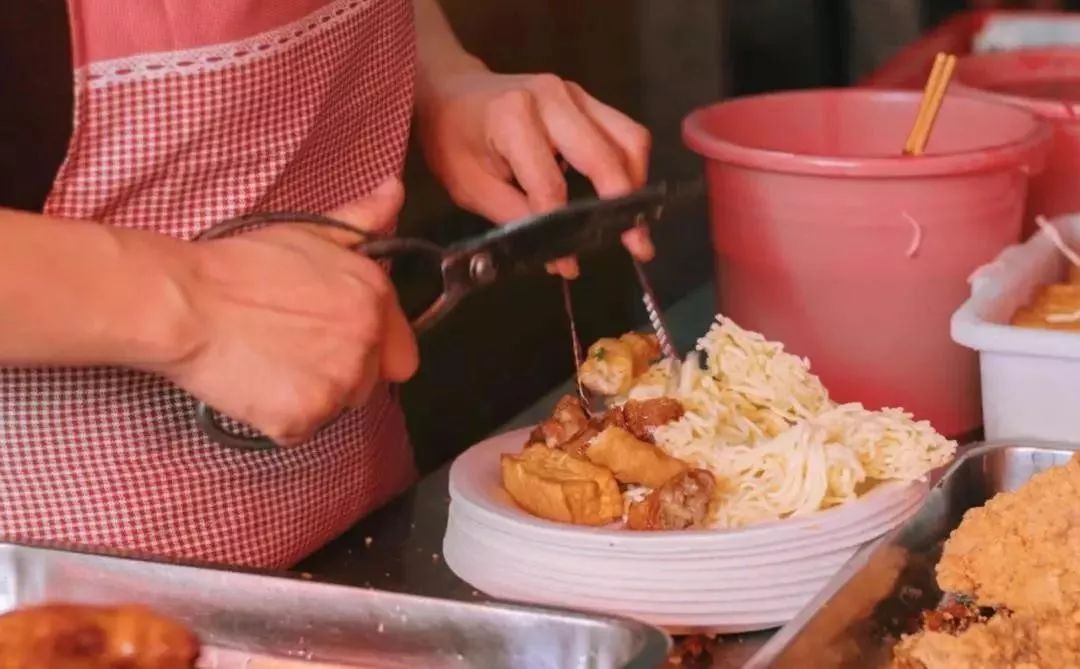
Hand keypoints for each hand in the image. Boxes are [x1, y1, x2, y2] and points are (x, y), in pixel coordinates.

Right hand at [159, 178, 417, 445]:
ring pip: (336, 406)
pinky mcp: (302, 419)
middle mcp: (366, 344)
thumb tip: (396, 191)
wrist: (186, 302)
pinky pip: (300, 429)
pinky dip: (278, 417)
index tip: (330, 338)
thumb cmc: (243, 265)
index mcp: (375, 299)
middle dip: (339, 371)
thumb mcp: (310, 233)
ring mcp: (336, 386)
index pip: (401, 352)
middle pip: (368, 382)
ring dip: (311, 394)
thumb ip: (363, 220)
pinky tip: (253, 384)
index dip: (368, 347)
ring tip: (268, 363)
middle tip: (291, 348)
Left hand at [417, 67, 653, 277]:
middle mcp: (552, 99)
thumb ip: (514, 219)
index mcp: (513, 119)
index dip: (562, 230)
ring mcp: (575, 94)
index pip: (550, 185)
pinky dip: (629, 165)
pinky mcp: (587, 99)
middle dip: (623, 207)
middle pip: (604, 157)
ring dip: (636, 182)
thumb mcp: (470, 187)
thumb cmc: (453, 140)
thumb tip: (559, 258)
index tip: (569, 264)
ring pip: (629, 138)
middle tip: (638, 246)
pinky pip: (624, 131)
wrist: (451, 91)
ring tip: (632, 222)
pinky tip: (619, 194)